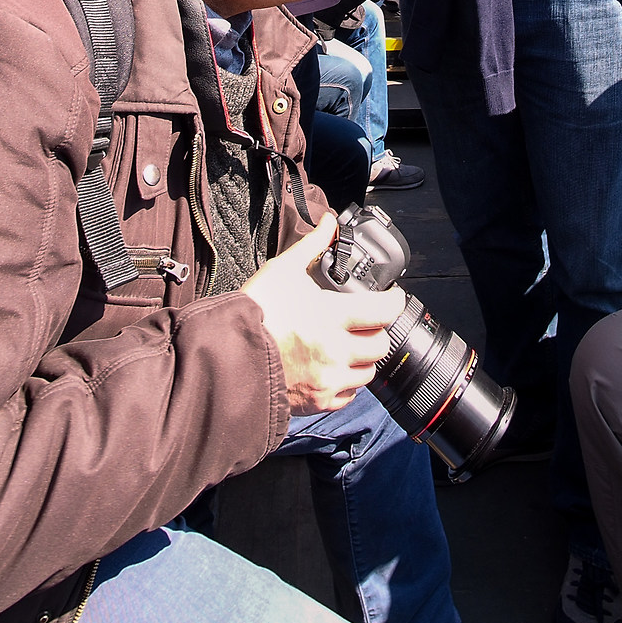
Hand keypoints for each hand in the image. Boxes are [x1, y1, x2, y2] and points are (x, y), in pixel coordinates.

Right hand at [240, 217, 402, 414]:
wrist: (227, 353)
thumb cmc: (255, 311)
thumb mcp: (283, 269)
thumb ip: (312, 245)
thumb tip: (329, 222)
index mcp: (332, 316)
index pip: (384, 310)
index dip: (394, 301)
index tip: (392, 297)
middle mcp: (336, 350)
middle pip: (381, 344)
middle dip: (377, 331)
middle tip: (368, 323)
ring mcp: (329, 378)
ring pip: (368, 372)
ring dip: (364, 358)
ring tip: (350, 346)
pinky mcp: (318, 400)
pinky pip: (349, 396)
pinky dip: (348, 383)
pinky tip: (335, 369)